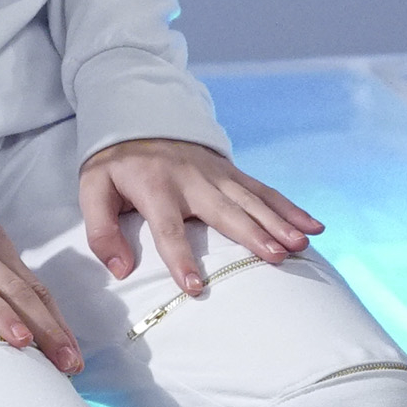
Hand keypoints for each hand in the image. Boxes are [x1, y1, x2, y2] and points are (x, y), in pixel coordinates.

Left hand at [79, 138, 324, 291]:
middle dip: (253, 234)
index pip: (169, 228)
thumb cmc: (116, 165)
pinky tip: (313, 226)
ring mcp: (218, 174)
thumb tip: (121, 269)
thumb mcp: (92, 190)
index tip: (196, 287)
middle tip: (277, 257)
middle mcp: (193, 180)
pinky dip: (290, 208)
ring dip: (279, 222)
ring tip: (300, 245)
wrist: (141, 118)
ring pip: (253, 200)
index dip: (182, 258)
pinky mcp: (232, 173)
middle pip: (226, 211)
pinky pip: (265, 191)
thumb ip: (100, 230)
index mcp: (155, 187)